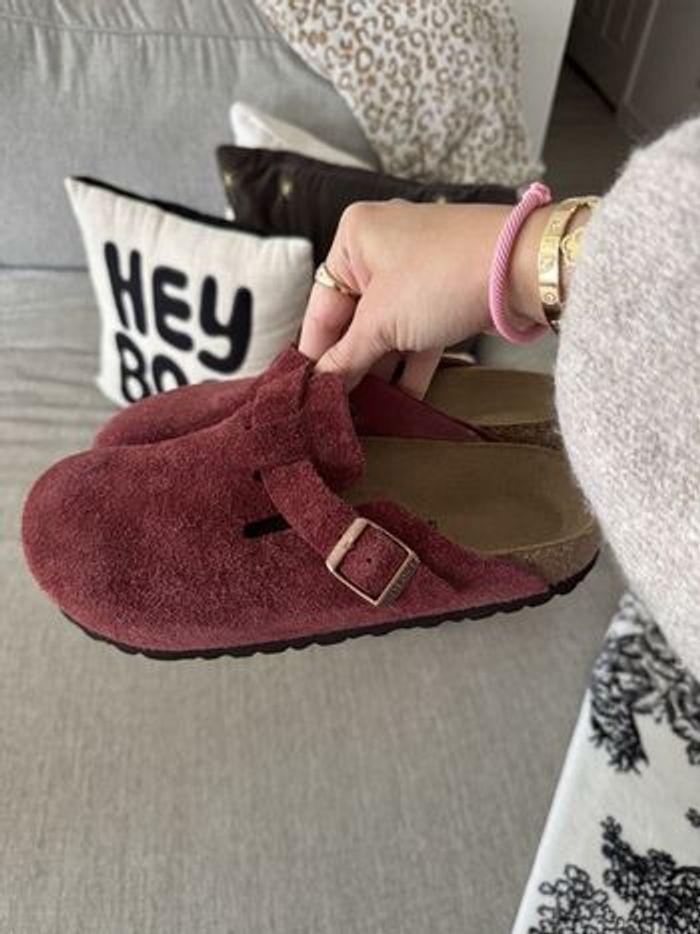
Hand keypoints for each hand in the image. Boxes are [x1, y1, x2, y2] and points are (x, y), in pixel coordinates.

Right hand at [298, 199, 551, 394]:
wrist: (522, 268)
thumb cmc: (439, 279)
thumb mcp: (381, 322)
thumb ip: (346, 357)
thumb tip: (319, 385)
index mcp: (353, 239)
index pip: (321, 305)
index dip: (314, 351)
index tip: (305, 390)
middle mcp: (381, 249)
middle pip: (354, 319)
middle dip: (349, 363)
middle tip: (334, 407)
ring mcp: (417, 273)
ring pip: (387, 329)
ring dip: (380, 369)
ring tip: (364, 412)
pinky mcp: (446, 295)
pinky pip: (417, 333)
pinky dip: (410, 364)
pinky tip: (401, 401)